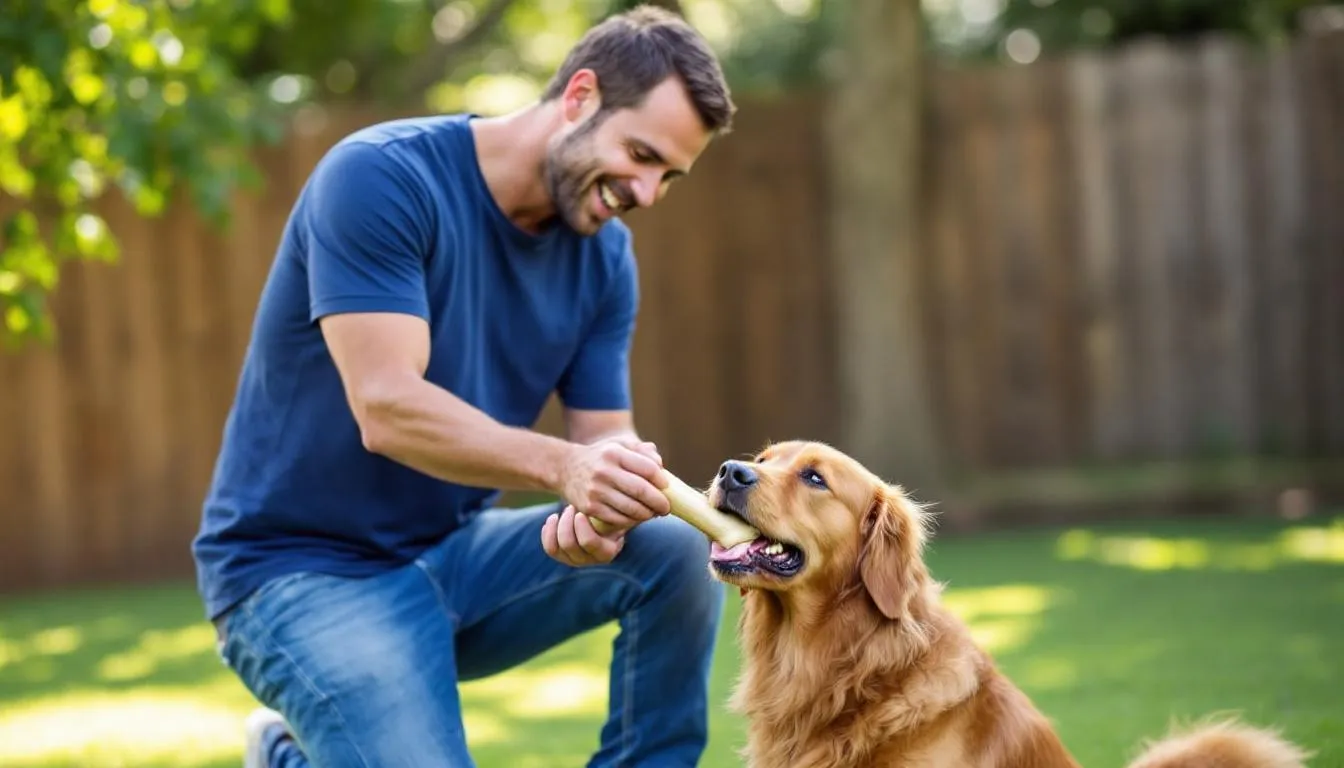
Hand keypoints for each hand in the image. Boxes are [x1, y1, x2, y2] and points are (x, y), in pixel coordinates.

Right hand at [541, 436, 668, 566]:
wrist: (566, 467)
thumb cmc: (602, 457)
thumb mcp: (620, 445)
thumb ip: (642, 451)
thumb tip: (660, 465)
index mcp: (615, 453)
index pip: (648, 469)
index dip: (662, 480)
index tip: (666, 487)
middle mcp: (604, 471)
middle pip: (642, 491)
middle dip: (659, 502)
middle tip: (666, 508)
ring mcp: (596, 491)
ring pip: (632, 509)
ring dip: (647, 514)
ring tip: (652, 513)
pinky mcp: (590, 507)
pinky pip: (618, 520)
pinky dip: (631, 521)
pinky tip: (634, 517)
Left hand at [542, 504, 624, 565]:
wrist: (603, 518)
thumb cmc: (616, 511)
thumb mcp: (624, 511)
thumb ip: (630, 509)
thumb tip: (641, 505)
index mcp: (608, 551)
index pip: (589, 542)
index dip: (582, 525)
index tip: (583, 509)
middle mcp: (591, 559)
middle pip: (569, 544)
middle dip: (567, 522)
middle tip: (573, 507)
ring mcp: (576, 559)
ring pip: (558, 545)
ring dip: (560, 524)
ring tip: (567, 509)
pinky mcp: (563, 555)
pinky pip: (549, 547)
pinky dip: (548, 531)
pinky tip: (554, 518)